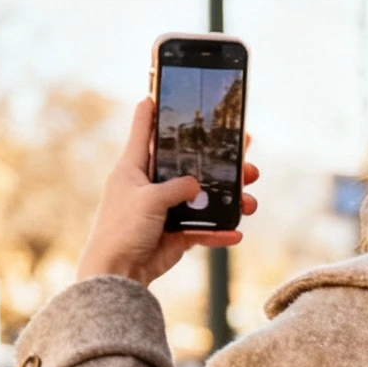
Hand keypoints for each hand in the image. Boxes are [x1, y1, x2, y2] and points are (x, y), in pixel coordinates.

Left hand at [76, 98, 259, 285]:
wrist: (118, 274)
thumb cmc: (121, 230)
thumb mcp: (149, 199)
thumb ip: (177, 187)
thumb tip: (197, 185)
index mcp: (134, 167)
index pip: (144, 129)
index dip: (152, 110)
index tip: (160, 92)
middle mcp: (150, 185)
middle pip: (187, 164)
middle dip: (216, 160)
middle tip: (243, 152)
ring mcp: (164, 211)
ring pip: (202, 198)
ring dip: (227, 199)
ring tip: (249, 199)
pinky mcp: (174, 235)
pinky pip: (202, 230)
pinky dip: (219, 232)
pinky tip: (236, 233)